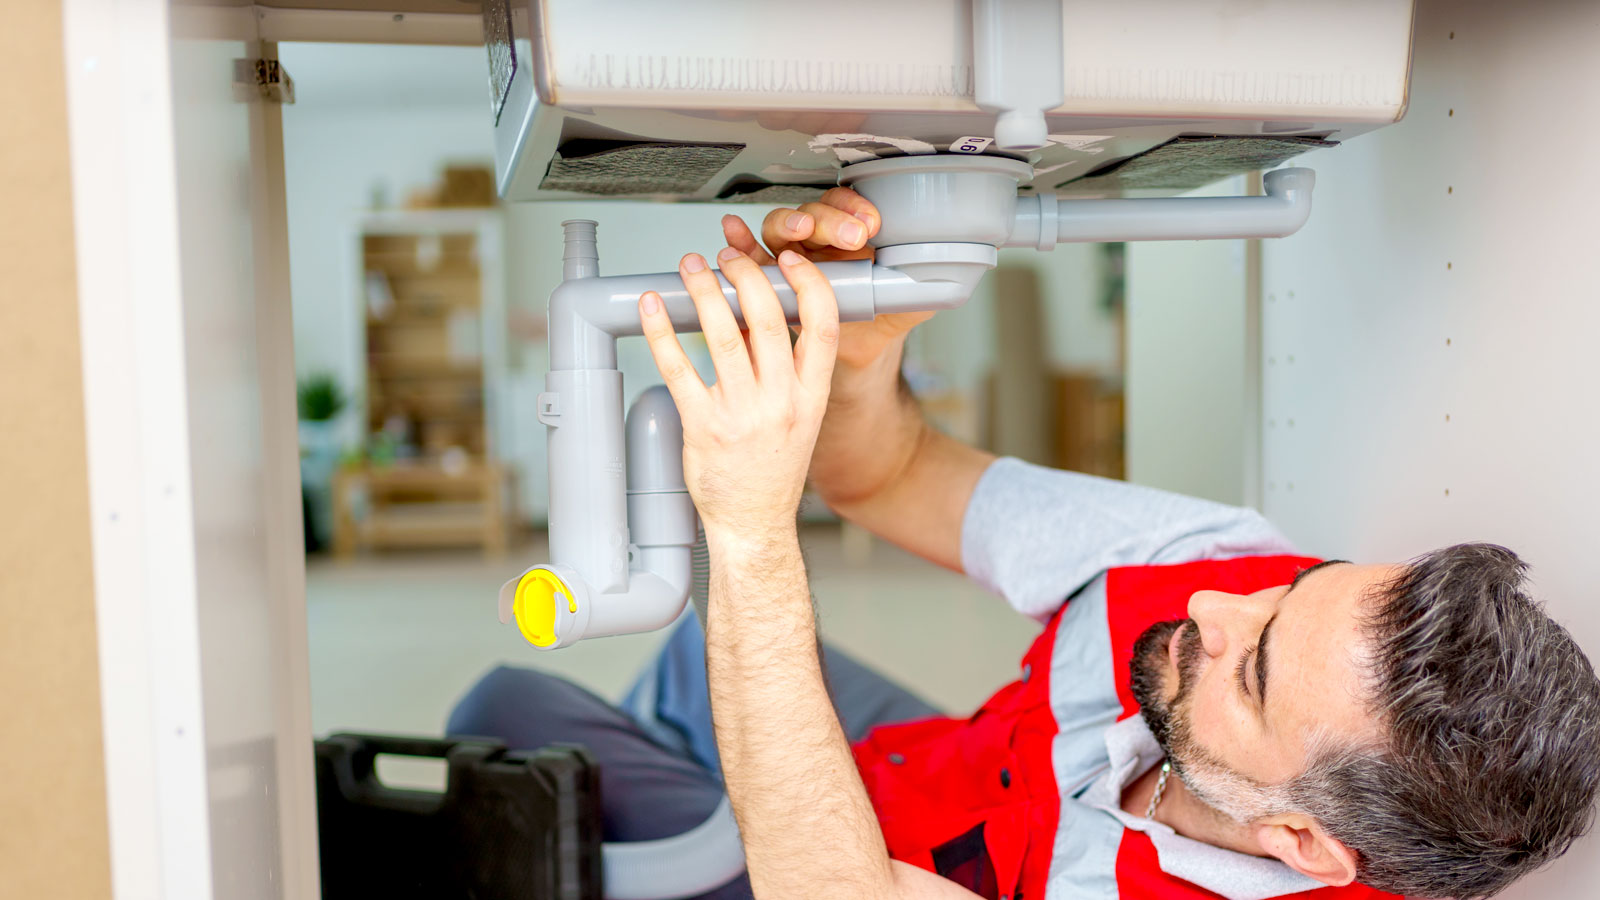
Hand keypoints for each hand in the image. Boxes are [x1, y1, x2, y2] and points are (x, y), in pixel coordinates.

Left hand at [638, 246, 839, 542]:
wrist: (755, 523)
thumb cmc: (773, 468)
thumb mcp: (799, 415)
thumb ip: (782, 366)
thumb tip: (753, 310)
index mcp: (813, 395)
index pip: (823, 326)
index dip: (808, 283)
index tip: (789, 258)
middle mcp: (782, 402)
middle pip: (769, 319)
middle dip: (746, 276)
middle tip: (727, 257)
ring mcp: (743, 415)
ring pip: (723, 336)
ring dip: (704, 292)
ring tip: (691, 267)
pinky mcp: (704, 427)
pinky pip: (679, 369)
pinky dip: (662, 332)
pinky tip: (652, 308)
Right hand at [721, 188, 933, 369]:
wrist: (854, 357)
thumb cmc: (879, 321)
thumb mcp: (907, 304)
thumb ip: (921, 287)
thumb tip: (948, 276)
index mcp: (853, 235)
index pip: (850, 205)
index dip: (856, 207)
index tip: (872, 223)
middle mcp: (820, 239)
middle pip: (815, 212)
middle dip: (831, 218)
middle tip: (850, 235)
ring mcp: (792, 256)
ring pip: (781, 227)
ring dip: (789, 223)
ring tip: (801, 230)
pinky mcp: (769, 279)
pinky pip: (750, 257)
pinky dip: (739, 242)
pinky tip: (733, 232)